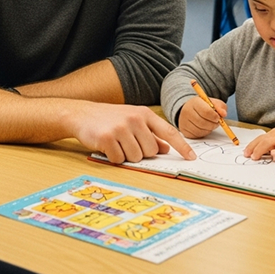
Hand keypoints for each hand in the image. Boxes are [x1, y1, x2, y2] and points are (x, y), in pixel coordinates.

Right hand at [71, 103, 196, 163]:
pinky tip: (107, 147)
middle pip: (151, 151)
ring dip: (126, 156)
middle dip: (141, 153)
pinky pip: (119, 159)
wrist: (82, 114)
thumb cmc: (111, 118)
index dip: (182, 146)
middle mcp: (135, 119)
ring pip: (136, 157)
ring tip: (117, 143)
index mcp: (144, 114)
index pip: (169, 132)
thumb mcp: (133, 121)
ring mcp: (121, 128)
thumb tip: (165, 148)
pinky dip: (113, 158)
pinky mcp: (107, 138)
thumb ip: (150, 134)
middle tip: (127, 143)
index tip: (191, 157)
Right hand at [178, 96, 227, 138]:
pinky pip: (197, 135)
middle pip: (203, 123)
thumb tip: (223, 114)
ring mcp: (184, 122)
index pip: (206, 111)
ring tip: (211, 124)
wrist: (190, 109)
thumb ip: (220, 107)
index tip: (218, 118)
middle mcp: (187, 112)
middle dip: (213, 124)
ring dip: (209, 129)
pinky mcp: (184, 131)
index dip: (214, 116)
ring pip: (200, 130)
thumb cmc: (203, 106)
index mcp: (194, 102)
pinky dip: (203, 133)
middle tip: (216, 123)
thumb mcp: (213, 102)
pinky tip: (204, 128)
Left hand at [244, 127, 274, 160]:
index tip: (245, 152)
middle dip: (253, 147)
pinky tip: (274, 154)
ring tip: (255, 156)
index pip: (259, 139)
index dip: (251, 145)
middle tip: (247, 155)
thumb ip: (271, 147)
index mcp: (273, 134)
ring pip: (269, 142)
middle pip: (261, 140)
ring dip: (260, 149)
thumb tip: (260, 154)